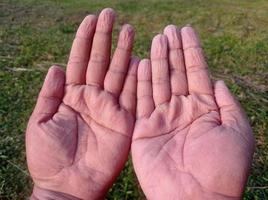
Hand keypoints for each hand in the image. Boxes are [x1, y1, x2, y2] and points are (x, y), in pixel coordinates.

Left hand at [26, 8, 138, 198]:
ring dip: (124, 53)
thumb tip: (55, 67)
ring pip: (119, 74)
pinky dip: (137, 79)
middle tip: (111, 14)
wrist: (68, 185)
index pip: (79, 61)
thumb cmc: (49, 157)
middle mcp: (93, 97)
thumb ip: (50, 94)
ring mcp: (110, 108)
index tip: (90, 19)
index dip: (85, 40)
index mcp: (71, 96)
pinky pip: (132, 96)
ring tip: (129, 30)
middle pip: (101, 62)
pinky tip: (139, 60)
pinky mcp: (124, 121)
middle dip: (106, 38)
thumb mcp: (41, 122)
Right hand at [132, 25, 254, 199]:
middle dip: (174, 51)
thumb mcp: (237, 132)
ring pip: (159, 82)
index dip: (192, 51)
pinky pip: (142, 101)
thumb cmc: (221, 169)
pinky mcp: (145, 129)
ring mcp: (163, 118)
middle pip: (177, 73)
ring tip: (158, 39)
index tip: (186, 30)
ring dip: (159, 60)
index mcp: (205, 109)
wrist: (195, 199)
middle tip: (169, 29)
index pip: (197, 72)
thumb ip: (227, 104)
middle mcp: (183, 110)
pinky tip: (143, 63)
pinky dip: (142, 82)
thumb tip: (217, 81)